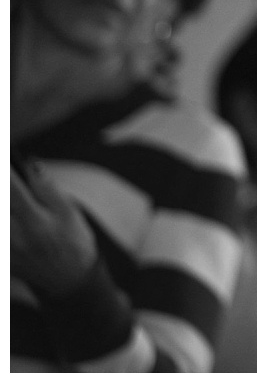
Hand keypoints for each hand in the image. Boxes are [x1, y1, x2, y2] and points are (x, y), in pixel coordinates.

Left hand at [11, 162, 98, 297]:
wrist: (68, 280)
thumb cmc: (73, 241)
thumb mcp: (69, 213)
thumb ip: (47, 188)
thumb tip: (29, 163)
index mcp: (34, 222)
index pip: (10, 188)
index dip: (7, 170)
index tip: (8, 152)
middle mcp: (12, 236)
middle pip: (0, 202)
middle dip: (5, 187)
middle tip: (12, 183)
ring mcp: (3, 248)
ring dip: (5, 203)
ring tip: (13, 198)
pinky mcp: (0, 257)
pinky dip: (6, 221)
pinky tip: (13, 216)